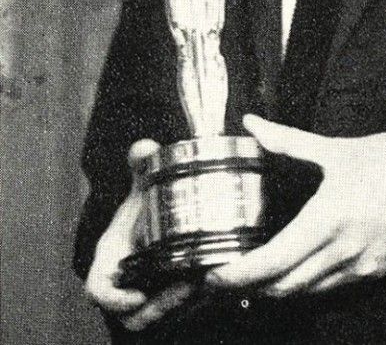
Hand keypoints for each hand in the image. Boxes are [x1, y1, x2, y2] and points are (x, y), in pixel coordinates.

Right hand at [84, 140, 192, 330]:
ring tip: (203, 283)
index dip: (113, 299)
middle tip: (189, 285)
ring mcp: (144, 296)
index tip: (138, 295)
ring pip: (157, 316)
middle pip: (134, 315)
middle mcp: (124, 284)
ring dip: (180, 304)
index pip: (98, 291)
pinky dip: (190, 301)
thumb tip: (145, 147)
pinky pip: (174, 312)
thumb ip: (141, 168)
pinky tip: (208, 282)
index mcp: (111, 261)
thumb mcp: (140, 190)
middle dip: (162, 304)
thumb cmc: (140, 214)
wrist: (154, 224)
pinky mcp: (165, 301)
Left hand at [206, 114, 385, 296]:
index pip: (273, 261)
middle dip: (248, 288)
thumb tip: (251, 123)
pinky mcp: (371, 274)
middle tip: (223, 278)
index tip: (214, 276)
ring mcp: (358, 267)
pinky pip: (328, 291)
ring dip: (274, 291)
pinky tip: (290, 276)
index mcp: (328, 218)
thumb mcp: (334, 148)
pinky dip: (303, 289)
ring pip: (304, 295)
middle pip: (283, 287)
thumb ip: (287, 140)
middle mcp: (341, 250)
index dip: (239, 275)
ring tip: (250, 279)